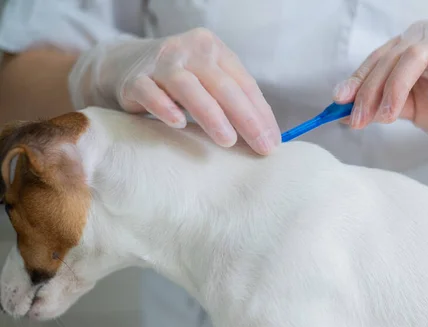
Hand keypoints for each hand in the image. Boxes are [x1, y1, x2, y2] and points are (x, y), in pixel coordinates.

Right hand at [69, 28, 280, 154]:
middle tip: (260, 147)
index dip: (261, 114)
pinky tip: (178, 123)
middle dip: (246, 119)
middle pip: (222, 86)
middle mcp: (189, 50)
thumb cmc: (180, 79)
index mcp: (214, 50)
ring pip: (189, 88)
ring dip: (211, 115)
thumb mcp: (209, 80)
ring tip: (227, 140)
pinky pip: (150, 93)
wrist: (125, 64)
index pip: (244, 84)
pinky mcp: (135, 79)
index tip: (272, 142)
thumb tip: (267, 138)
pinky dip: (164, 108)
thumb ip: (234, 100)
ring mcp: (161, 62)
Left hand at [333, 20, 427, 186]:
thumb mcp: (406, 109)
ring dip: (396, 87)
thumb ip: (380, 104)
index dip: (357, 81)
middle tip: (360, 120)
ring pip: (414, 55)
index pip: (376, 60)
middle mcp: (425, 37)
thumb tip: (343, 110)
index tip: (339, 102)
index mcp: (406, 46)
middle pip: (390, 58)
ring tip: (389, 116)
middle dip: (371, 91)